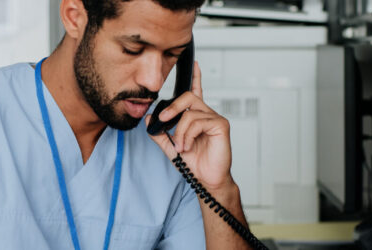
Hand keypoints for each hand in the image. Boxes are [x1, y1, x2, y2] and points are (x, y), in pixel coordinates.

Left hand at [146, 61, 234, 188]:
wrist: (205, 179)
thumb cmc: (194, 163)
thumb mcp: (170, 146)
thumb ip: (160, 133)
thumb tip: (150, 119)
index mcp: (197, 116)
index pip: (196, 91)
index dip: (196, 77)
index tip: (195, 63)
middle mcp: (206, 114)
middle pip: (188, 97)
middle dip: (172, 107)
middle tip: (163, 120)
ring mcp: (215, 118)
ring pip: (189, 113)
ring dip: (179, 132)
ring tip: (180, 147)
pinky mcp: (221, 125)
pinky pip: (198, 122)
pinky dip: (188, 135)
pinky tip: (188, 146)